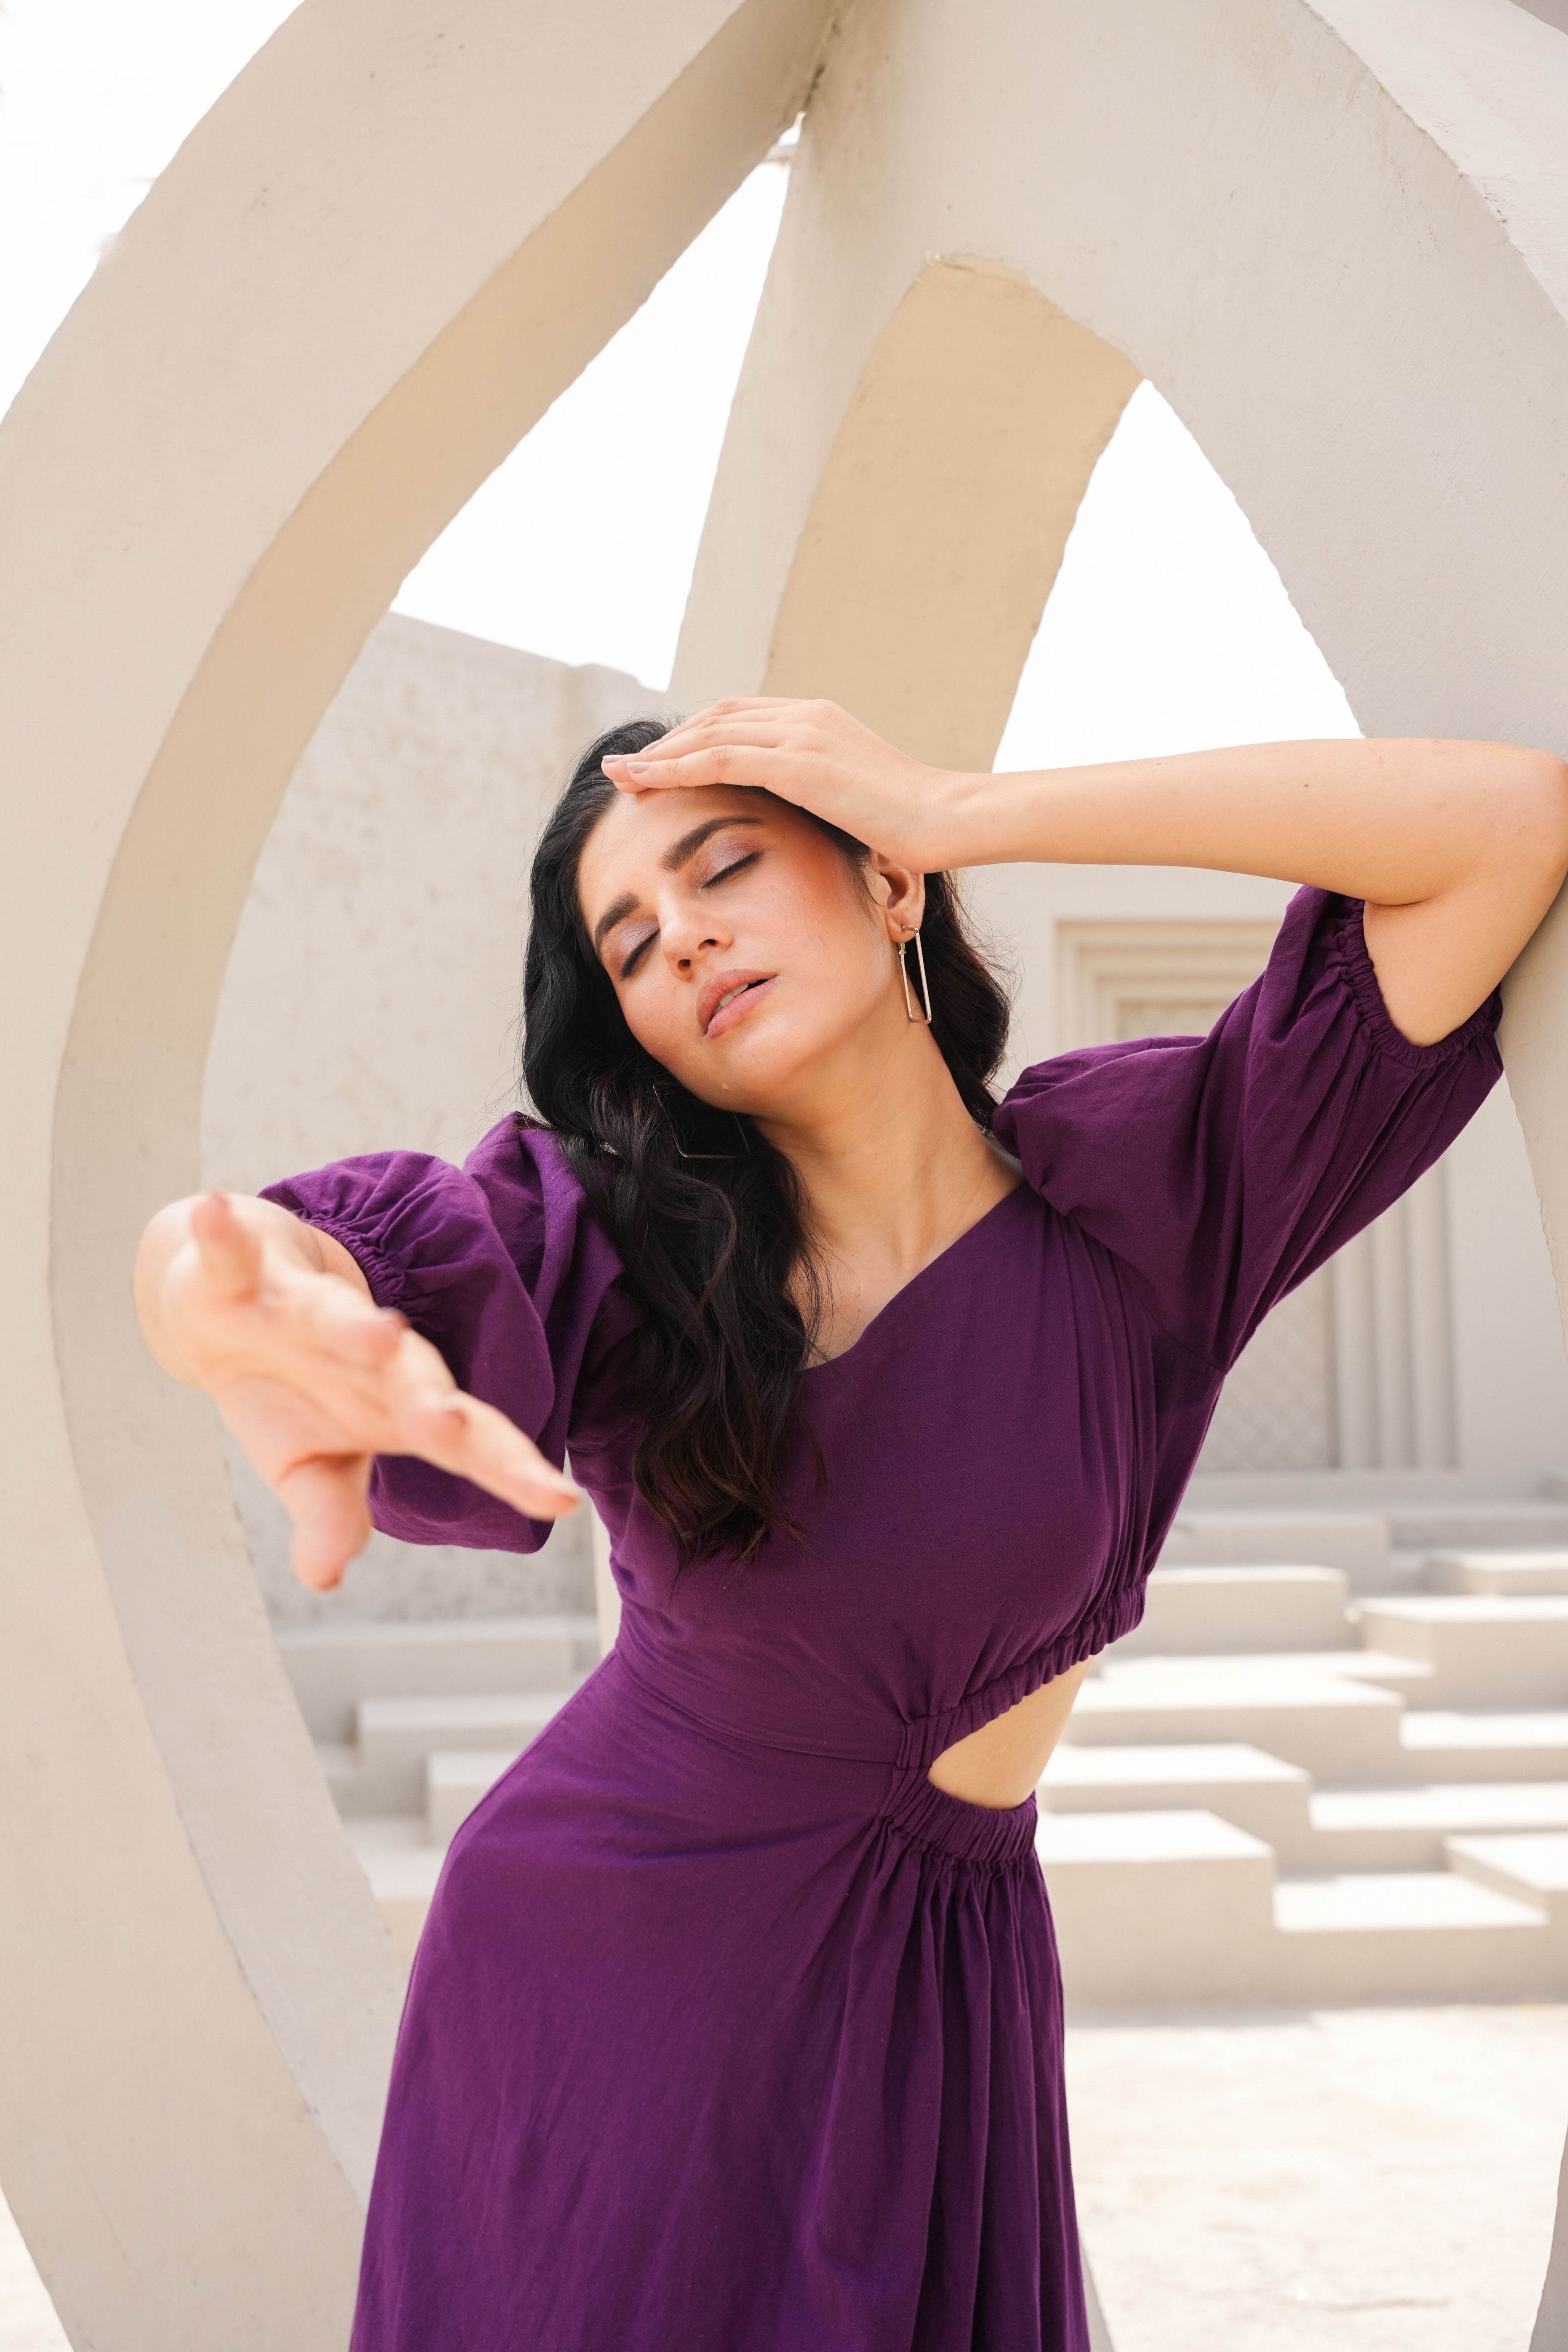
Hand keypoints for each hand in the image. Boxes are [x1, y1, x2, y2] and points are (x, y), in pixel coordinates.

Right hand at [145, 1194, 578, 1590]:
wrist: (228, 1306)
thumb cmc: (291, 1390)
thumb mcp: (308, 1464)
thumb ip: (330, 1513)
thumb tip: (327, 1576)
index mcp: (396, 1403)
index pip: (470, 1439)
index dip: (513, 1469)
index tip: (562, 1501)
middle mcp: (366, 1351)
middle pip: (412, 1374)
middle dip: (431, 1397)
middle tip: (449, 1425)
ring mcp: (305, 1306)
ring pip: (337, 1314)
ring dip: (356, 1325)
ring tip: (379, 1332)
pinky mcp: (245, 1273)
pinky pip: (233, 1253)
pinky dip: (220, 1235)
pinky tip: (211, 1213)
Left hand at [602, 698, 972, 869]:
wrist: (948, 819)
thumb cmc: (911, 825)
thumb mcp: (856, 801)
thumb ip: (821, 795)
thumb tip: (801, 821)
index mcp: (818, 721)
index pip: (740, 718)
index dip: (695, 738)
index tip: (661, 763)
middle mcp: (805, 716)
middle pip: (716, 719)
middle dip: (667, 743)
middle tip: (626, 768)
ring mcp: (802, 734)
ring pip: (709, 735)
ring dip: (659, 755)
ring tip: (620, 775)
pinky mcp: (798, 762)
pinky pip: (720, 758)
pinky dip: (675, 767)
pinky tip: (645, 780)